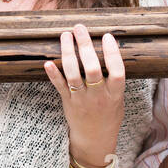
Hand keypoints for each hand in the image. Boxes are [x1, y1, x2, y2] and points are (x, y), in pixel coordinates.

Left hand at [43, 23, 125, 167]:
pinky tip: (48, 62)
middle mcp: (98, 96)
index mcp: (115, 94)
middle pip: (92, 69)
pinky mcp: (68, 102)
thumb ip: (114, 79)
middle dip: (85, 46)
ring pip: (73, 74)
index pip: (117, 71)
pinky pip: (60, 86)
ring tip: (65, 35)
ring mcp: (82, 99)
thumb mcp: (119, 98)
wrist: (95, 139)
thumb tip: (109, 49)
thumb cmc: (109, 114)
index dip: (112, 53)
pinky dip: (53, 74)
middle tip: (80, 28)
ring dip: (68, 52)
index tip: (107, 36)